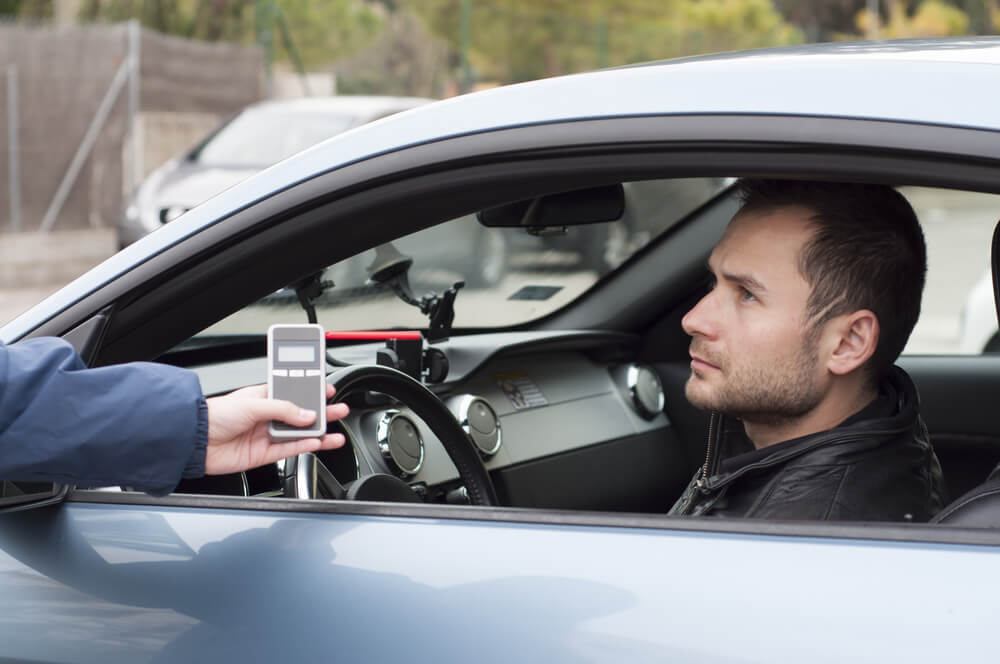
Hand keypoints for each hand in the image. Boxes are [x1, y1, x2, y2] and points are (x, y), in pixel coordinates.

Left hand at [204, 383, 348, 474]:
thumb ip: (283, 409)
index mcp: (264, 397)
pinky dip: (305, 447)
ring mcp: (266, 435)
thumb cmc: (215, 415)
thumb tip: (307, 415)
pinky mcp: (264, 454)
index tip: (328, 389)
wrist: (195, 441)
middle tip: (339, 409)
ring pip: (299, 434)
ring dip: (318, 433)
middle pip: (300, 414)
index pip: (294, 392)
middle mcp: (267, 416)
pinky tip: (318, 442)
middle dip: (321, 412)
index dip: (311, 391)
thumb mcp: (253, 403)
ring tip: (336, 432)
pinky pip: (290, 450)